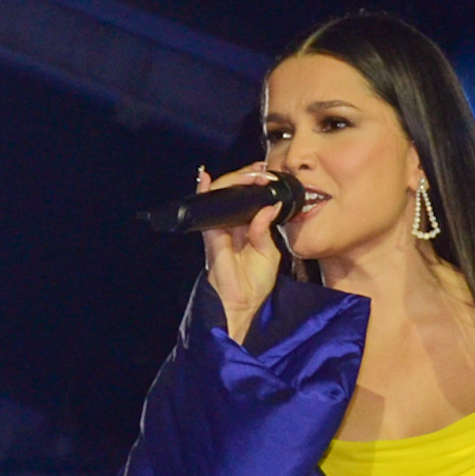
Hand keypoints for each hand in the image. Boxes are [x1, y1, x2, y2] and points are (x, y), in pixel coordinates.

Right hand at [195, 162, 284, 340]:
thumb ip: (265, 229)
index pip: (249, 199)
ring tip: (251, 174)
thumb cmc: (254, 283)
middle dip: (248, 177)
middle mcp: (232, 225)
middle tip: (262, 170)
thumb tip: (268, 207)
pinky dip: (205, 193)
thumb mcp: (268, 253)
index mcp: (247, 228)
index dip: (257, 185)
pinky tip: (206, 178)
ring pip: (222, 196)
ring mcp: (220, 228)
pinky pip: (206, 211)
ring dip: (235, 181)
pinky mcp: (212, 235)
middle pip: (235, 193)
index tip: (269, 174)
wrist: (242, 304)